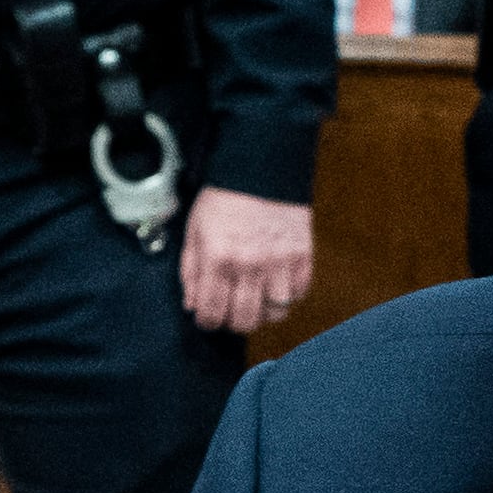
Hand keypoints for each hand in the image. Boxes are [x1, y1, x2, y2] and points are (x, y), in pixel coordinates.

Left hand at [177, 188, 314, 334]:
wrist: (261, 170)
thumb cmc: (225, 199)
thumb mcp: (195, 232)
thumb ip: (190, 272)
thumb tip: (192, 305)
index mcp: (218, 259)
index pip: (212, 313)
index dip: (207, 322)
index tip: (208, 317)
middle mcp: (249, 265)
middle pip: (245, 321)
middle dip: (234, 322)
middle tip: (231, 309)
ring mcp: (279, 263)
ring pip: (275, 314)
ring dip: (263, 311)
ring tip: (256, 297)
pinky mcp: (302, 257)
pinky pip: (298, 295)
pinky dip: (287, 295)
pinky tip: (275, 283)